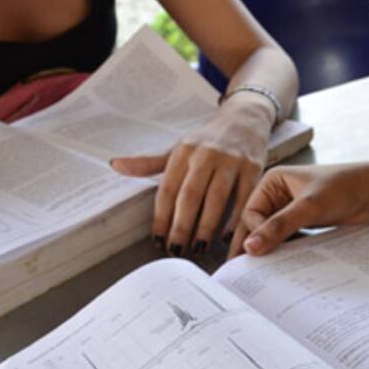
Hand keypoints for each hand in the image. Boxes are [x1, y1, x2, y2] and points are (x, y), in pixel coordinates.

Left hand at [110, 100, 271, 257]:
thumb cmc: (208, 140)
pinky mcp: (253, 168)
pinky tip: (226, 237)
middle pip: (190, 196)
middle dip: (181, 226)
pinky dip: (234, 220)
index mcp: (184, 151)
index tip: (158, 240)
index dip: (161, 218)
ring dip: (206, 227)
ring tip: (198, 248)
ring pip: (216, 199)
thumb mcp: (178, 148)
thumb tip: (115, 164)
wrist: (245, 118)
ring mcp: (231, 161)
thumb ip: (149, 163)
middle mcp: (206, 154)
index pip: (167, 189)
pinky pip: (243, 199)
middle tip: (176, 250)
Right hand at [229, 163, 368, 256]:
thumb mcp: (309, 207)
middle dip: (253, 244)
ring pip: (272, 233)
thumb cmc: (344, 188)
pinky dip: (285, 250)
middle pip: (257, 223)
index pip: (251, 213)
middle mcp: (279, 193)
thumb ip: (279, 227)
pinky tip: (283, 265)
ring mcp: (292, 208)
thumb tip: (250, 247)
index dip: (254, 233)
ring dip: (269, 249)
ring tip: (261, 272)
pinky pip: (288, 237)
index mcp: (273, 181)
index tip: (257, 253)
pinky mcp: (305, 220)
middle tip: (243, 270)